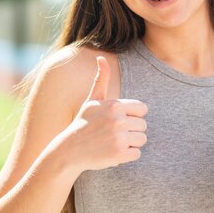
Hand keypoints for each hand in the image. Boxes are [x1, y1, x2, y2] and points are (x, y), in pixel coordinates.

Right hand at [61, 56, 147, 171]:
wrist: (70, 150)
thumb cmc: (84, 123)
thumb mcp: (92, 100)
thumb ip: (101, 79)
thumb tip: (101, 57)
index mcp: (115, 105)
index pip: (142, 109)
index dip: (132, 115)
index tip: (119, 120)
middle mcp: (118, 120)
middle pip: (143, 125)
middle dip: (131, 130)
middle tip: (113, 133)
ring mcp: (119, 138)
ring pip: (142, 139)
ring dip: (131, 143)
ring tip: (113, 142)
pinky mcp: (120, 154)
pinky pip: (137, 154)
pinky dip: (127, 155)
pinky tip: (113, 152)